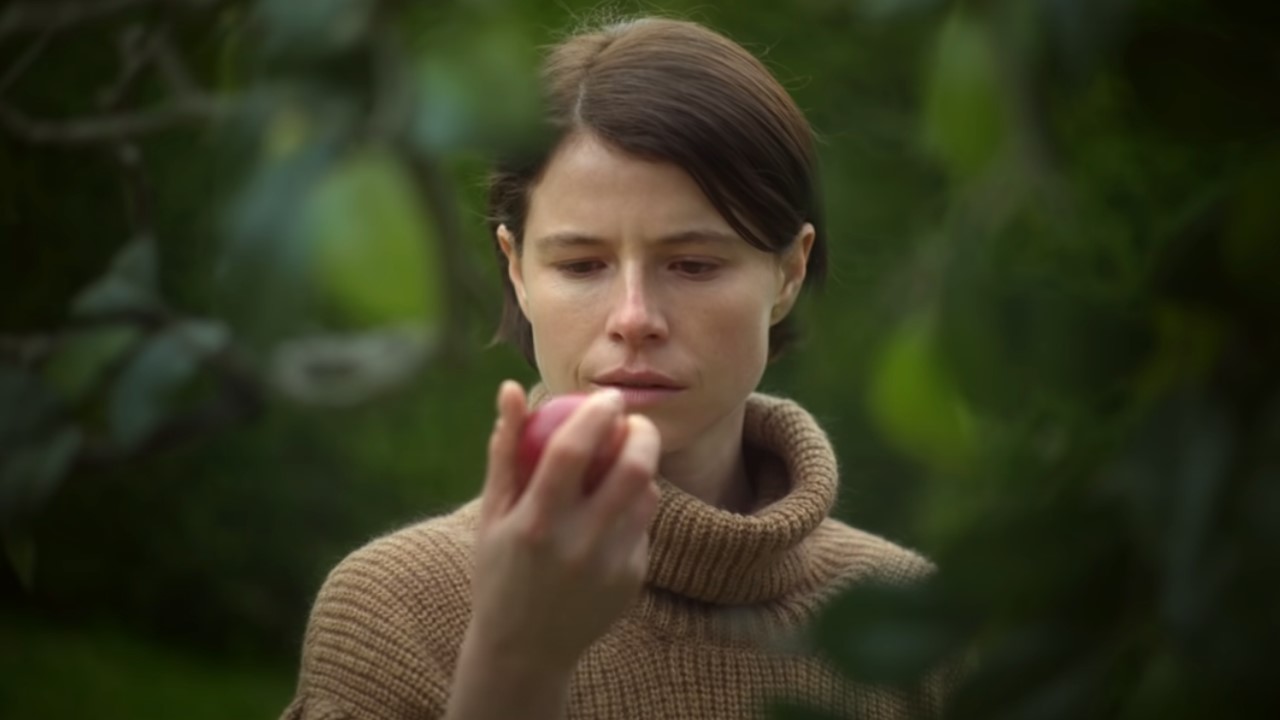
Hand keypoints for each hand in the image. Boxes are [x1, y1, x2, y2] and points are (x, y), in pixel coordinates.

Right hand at [467, 381, 661, 674]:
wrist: (524, 651)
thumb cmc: (500, 569)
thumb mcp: (492, 514)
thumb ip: (505, 449)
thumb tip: (512, 388)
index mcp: (534, 524)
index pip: (573, 451)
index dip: (595, 415)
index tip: (605, 396)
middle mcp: (576, 546)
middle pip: (632, 469)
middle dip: (640, 432)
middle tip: (632, 421)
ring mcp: (609, 567)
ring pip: (647, 495)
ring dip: (641, 467)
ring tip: (621, 461)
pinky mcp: (632, 581)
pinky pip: (643, 527)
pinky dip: (633, 507)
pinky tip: (613, 511)